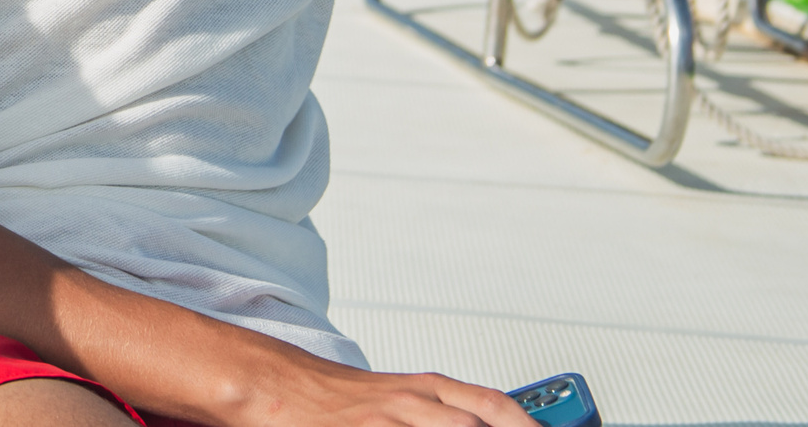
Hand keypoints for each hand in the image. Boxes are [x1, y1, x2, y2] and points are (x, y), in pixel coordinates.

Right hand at [217, 358, 531, 426]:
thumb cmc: (340, 397)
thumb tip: (488, 421)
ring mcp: (389, 423)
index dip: (530, 424)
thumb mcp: (400, 397)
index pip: (498, 407)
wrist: (278, 385)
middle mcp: (416, 402)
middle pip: (481, 425)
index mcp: (430, 388)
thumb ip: (444, 412)